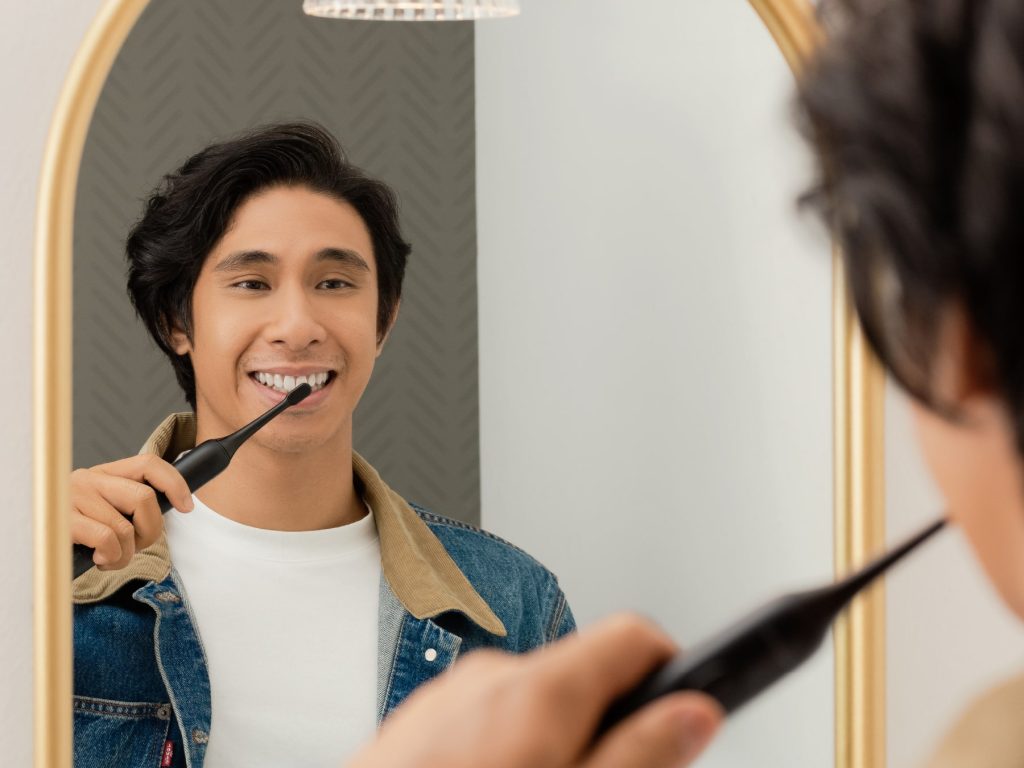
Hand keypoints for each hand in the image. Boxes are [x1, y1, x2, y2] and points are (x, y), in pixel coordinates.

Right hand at [70, 454, 193, 569]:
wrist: (33, 550)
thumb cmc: (75, 536)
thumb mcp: (105, 514)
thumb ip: (130, 507)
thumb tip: (173, 507)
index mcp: (103, 474)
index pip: (149, 463)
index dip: (175, 483)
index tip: (186, 506)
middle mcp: (88, 479)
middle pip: (145, 498)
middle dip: (151, 530)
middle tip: (137, 546)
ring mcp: (73, 497)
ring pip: (126, 527)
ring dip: (126, 553)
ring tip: (111, 558)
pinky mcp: (62, 520)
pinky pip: (107, 539)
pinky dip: (110, 556)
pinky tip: (98, 558)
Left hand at [347, 614, 721, 767]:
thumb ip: (637, 756)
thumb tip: (694, 714)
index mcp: (537, 692)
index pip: (635, 636)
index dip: (673, 672)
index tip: (682, 715)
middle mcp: (490, 677)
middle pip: (585, 676)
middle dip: (608, 724)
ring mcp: (448, 697)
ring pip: (533, 703)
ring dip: (553, 741)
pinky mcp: (418, 722)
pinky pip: (483, 719)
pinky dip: (502, 748)